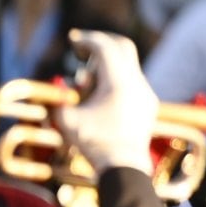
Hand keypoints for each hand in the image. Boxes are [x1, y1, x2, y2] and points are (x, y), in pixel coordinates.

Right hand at [54, 30, 158, 175]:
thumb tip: (58, 95)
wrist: (124, 168)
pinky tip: (100, 96)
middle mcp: (136, 82)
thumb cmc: (95, 143)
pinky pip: (132, 82)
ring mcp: (145, 93)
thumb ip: (60, 102)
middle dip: (102, 44)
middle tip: (83, 47)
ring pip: (127, 66)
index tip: (73, 39)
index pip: (105, 47)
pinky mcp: (147, 105)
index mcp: (118, 81)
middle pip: (123, 47)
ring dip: (106, 67)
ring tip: (86, 83)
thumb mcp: (67, 121)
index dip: (87, 39)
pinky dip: (115, 80)